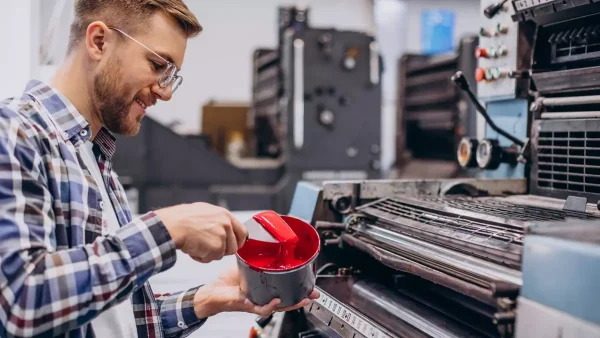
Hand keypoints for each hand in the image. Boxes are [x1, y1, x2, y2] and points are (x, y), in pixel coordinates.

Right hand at [155, 202, 246, 262]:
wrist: (172, 225)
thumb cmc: (182, 219)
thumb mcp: (204, 212)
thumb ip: (217, 221)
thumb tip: (223, 229)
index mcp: (224, 214)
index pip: (242, 232)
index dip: (237, 242)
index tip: (233, 246)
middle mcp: (226, 224)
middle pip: (234, 247)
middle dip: (222, 250)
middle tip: (208, 247)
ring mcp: (222, 236)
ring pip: (222, 254)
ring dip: (210, 254)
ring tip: (197, 244)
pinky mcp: (217, 247)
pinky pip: (211, 259)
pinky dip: (201, 257)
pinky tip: (193, 248)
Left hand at [193, 265, 319, 317]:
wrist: (210, 293)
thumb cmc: (226, 283)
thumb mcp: (244, 267)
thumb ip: (254, 258)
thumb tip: (262, 242)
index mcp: (265, 289)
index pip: (286, 290)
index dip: (299, 288)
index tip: (310, 283)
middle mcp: (263, 298)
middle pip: (288, 300)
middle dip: (302, 297)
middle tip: (314, 293)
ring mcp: (256, 303)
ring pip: (279, 307)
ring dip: (292, 304)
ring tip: (302, 299)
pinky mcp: (247, 305)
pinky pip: (261, 308)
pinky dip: (269, 306)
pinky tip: (276, 302)